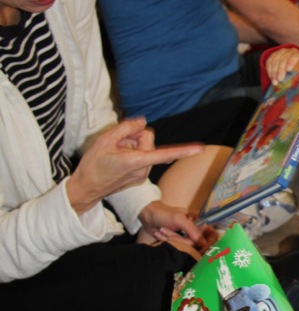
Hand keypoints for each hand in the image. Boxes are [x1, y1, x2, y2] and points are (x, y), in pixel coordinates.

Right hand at [66, 117, 203, 215]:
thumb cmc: (93, 164)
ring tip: (115, 153)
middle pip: (149, 140)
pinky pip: (142, 156)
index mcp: (136, 161)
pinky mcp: (140, 176)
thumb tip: (143, 121)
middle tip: (117, 143)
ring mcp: (143, 174)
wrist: (86, 188)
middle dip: (135, 136)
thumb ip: (126, 128)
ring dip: (132, 145)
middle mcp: (144, 169)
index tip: (200, 150)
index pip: (164, 153)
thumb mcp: (105, 140)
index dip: (184, 151)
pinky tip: (118, 158)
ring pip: (146, 148)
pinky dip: (132, 153)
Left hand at [138, 200, 211, 252]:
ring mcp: (185, 236)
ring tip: (161, 230)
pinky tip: (159, 234)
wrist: (148, 217)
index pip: (211, 234)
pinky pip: (177, 248)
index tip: (203, 249)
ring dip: (170, 238)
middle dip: (179, 239)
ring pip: (185, 247)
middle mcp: (194, 229)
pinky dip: (166, 241)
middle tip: (166, 231)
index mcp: (198, 221)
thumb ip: (193, 231)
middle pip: (195, 243)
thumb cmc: (164, 214)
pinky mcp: (177, 242)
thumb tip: (204, 244)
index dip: (208, 242)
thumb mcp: (180, 220)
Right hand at [265, 47, 298, 84]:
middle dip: (280, 70)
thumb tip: (297, 82)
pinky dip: (269, 70)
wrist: (293, 64)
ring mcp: (280, 52)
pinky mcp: (273, 55)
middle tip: (279, 80)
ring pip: (275, 60)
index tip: (288, 70)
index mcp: (298, 54)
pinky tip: (271, 77)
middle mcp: (289, 51)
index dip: (291, 62)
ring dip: (274, 72)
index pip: (294, 56)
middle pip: (283, 59)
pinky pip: (269, 62)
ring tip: (274, 81)